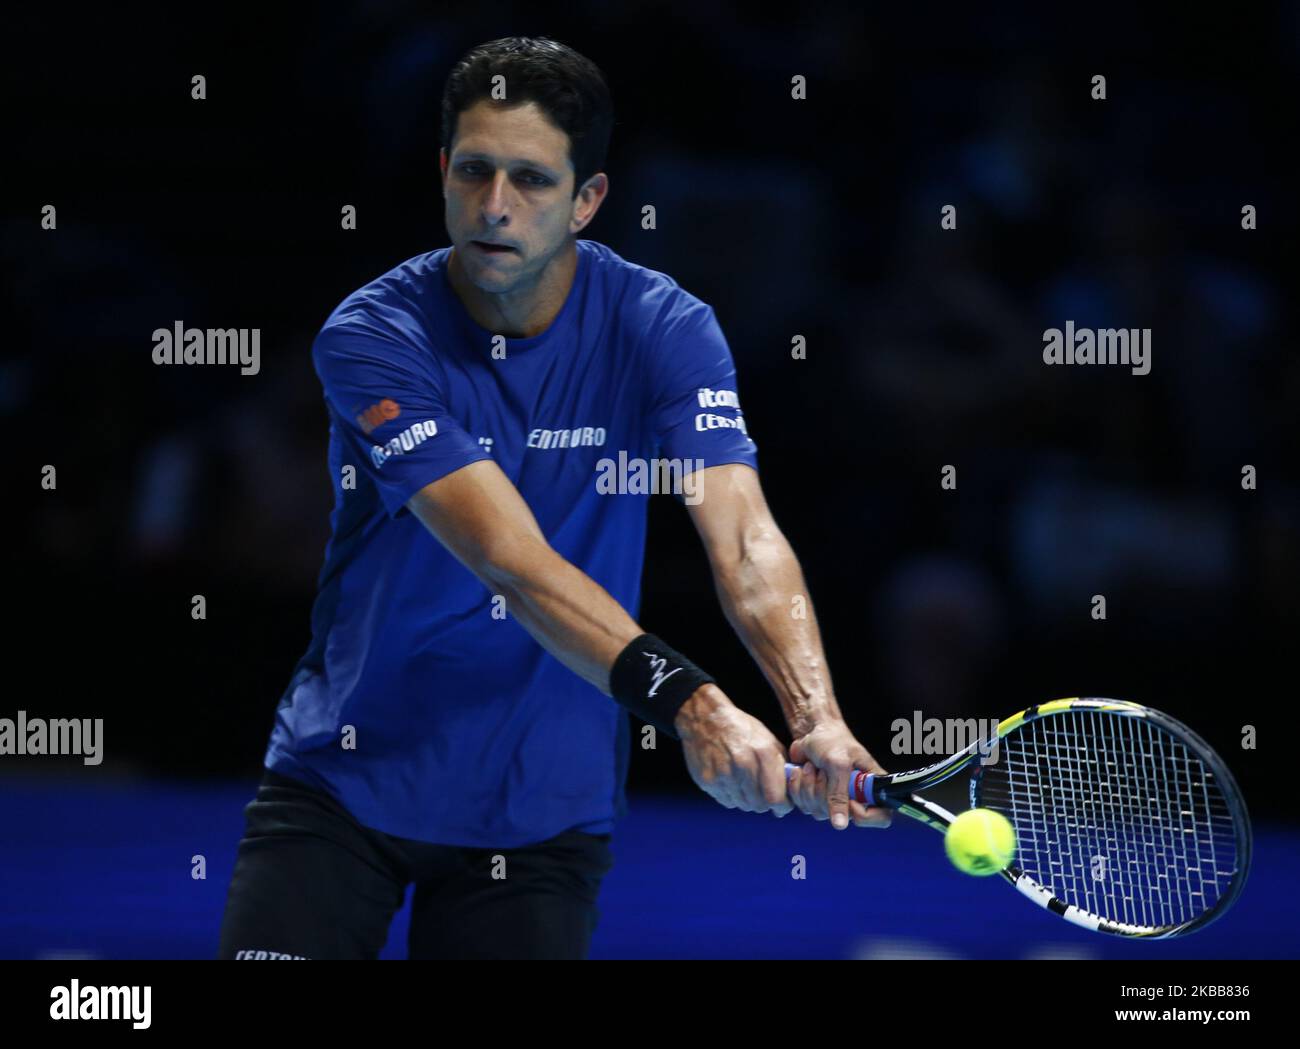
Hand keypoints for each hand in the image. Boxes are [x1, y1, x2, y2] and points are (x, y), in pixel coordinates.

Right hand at [675, 684, 793, 816]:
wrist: (705, 717)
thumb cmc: (741, 728)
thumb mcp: (768, 740)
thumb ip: (781, 766)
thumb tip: (789, 795)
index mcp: (763, 752)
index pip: (776, 797)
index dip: (782, 806)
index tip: (782, 804)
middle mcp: (743, 764)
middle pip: (759, 805)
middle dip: (764, 802)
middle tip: (761, 791)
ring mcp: (723, 774)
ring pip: (743, 805)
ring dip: (747, 799)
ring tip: (743, 781)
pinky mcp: (707, 780)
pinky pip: (726, 801)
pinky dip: (731, 796)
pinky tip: (730, 779)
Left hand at [788, 719, 891, 829]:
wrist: (810, 731)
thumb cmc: (831, 740)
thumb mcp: (838, 764)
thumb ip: (839, 795)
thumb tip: (841, 825)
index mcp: (872, 786)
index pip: (882, 817)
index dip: (865, 815)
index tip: (850, 801)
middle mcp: (855, 797)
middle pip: (842, 818)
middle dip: (826, 793)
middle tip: (823, 771)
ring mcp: (834, 800)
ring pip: (819, 813)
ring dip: (809, 787)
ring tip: (813, 766)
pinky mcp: (815, 798)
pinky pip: (804, 806)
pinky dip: (798, 787)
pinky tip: (802, 770)